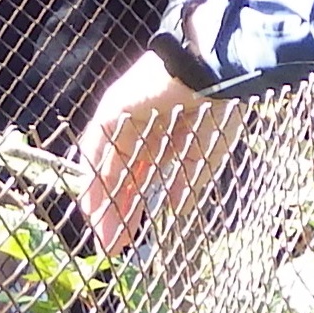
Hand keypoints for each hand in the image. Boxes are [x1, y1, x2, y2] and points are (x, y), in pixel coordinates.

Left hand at [78, 51, 245, 253]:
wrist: (216, 65)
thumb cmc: (220, 100)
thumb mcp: (206, 148)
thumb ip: (189, 177)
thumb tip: (174, 206)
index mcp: (164, 131)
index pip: (142, 174)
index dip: (135, 205)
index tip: (131, 238)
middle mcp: (141, 125)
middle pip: (123, 175)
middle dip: (118, 211)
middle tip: (113, 247)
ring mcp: (126, 115)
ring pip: (109, 165)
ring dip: (104, 200)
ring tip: (101, 235)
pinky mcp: (115, 107)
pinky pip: (99, 147)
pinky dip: (95, 175)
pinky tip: (93, 203)